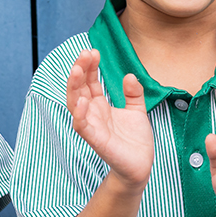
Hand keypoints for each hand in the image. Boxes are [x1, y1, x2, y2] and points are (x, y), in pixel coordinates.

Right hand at [67, 49, 153, 188]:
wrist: (141, 165)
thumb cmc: (135, 140)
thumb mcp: (137, 110)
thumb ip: (133, 93)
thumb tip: (129, 75)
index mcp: (99, 105)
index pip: (89, 81)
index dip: (89, 66)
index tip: (94, 51)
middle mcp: (92, 113)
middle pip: (79, 88)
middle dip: (80, 70)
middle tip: (85, 54)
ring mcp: (92, 126)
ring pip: (74, 103)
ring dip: (74, 87)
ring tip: (78, 70)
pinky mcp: (95, 140)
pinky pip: (82, 126)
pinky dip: (79, 114)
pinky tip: (82, 100)